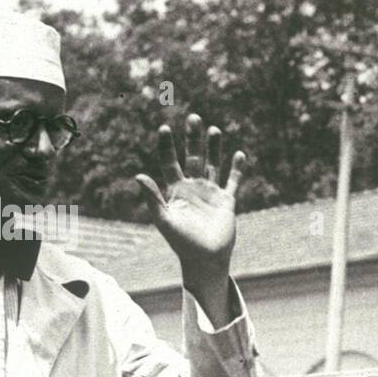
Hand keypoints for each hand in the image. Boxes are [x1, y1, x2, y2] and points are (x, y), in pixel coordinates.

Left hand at [134, 114, 245, 271]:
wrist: (205, 259)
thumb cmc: (181, 242)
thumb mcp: (164, 219)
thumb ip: (153, 198)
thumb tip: (138, 176)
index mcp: (176, 189)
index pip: (170, 161)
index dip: (167, 145)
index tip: (165, 128)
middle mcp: (193, 187)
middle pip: (193, 156)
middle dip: (193, 138)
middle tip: (194, 117)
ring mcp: (210, 192)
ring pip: (213, 164)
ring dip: (214, 147)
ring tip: (214, 129)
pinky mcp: (226, 200)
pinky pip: (232, 180)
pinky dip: (236, 168)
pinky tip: (239, 154)